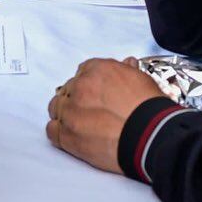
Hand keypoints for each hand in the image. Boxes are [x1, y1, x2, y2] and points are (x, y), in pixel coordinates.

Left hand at [45, 57, 160, 174]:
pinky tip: (70, 136)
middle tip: (90, 112)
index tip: (94, 94)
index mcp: (97, 70)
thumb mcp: (143, 80)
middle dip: (77, 99)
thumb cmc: (150, 111)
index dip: (89, 85)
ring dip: (64, 115)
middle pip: (67, 90)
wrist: (148, 136)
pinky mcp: (67, 135)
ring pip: (55, 108)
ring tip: (80, 124)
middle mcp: (80, 87)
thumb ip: (127, 71)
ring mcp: (71, 111)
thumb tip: (127, 65)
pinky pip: (52, 131)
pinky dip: (58, 134)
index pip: (82, 73)